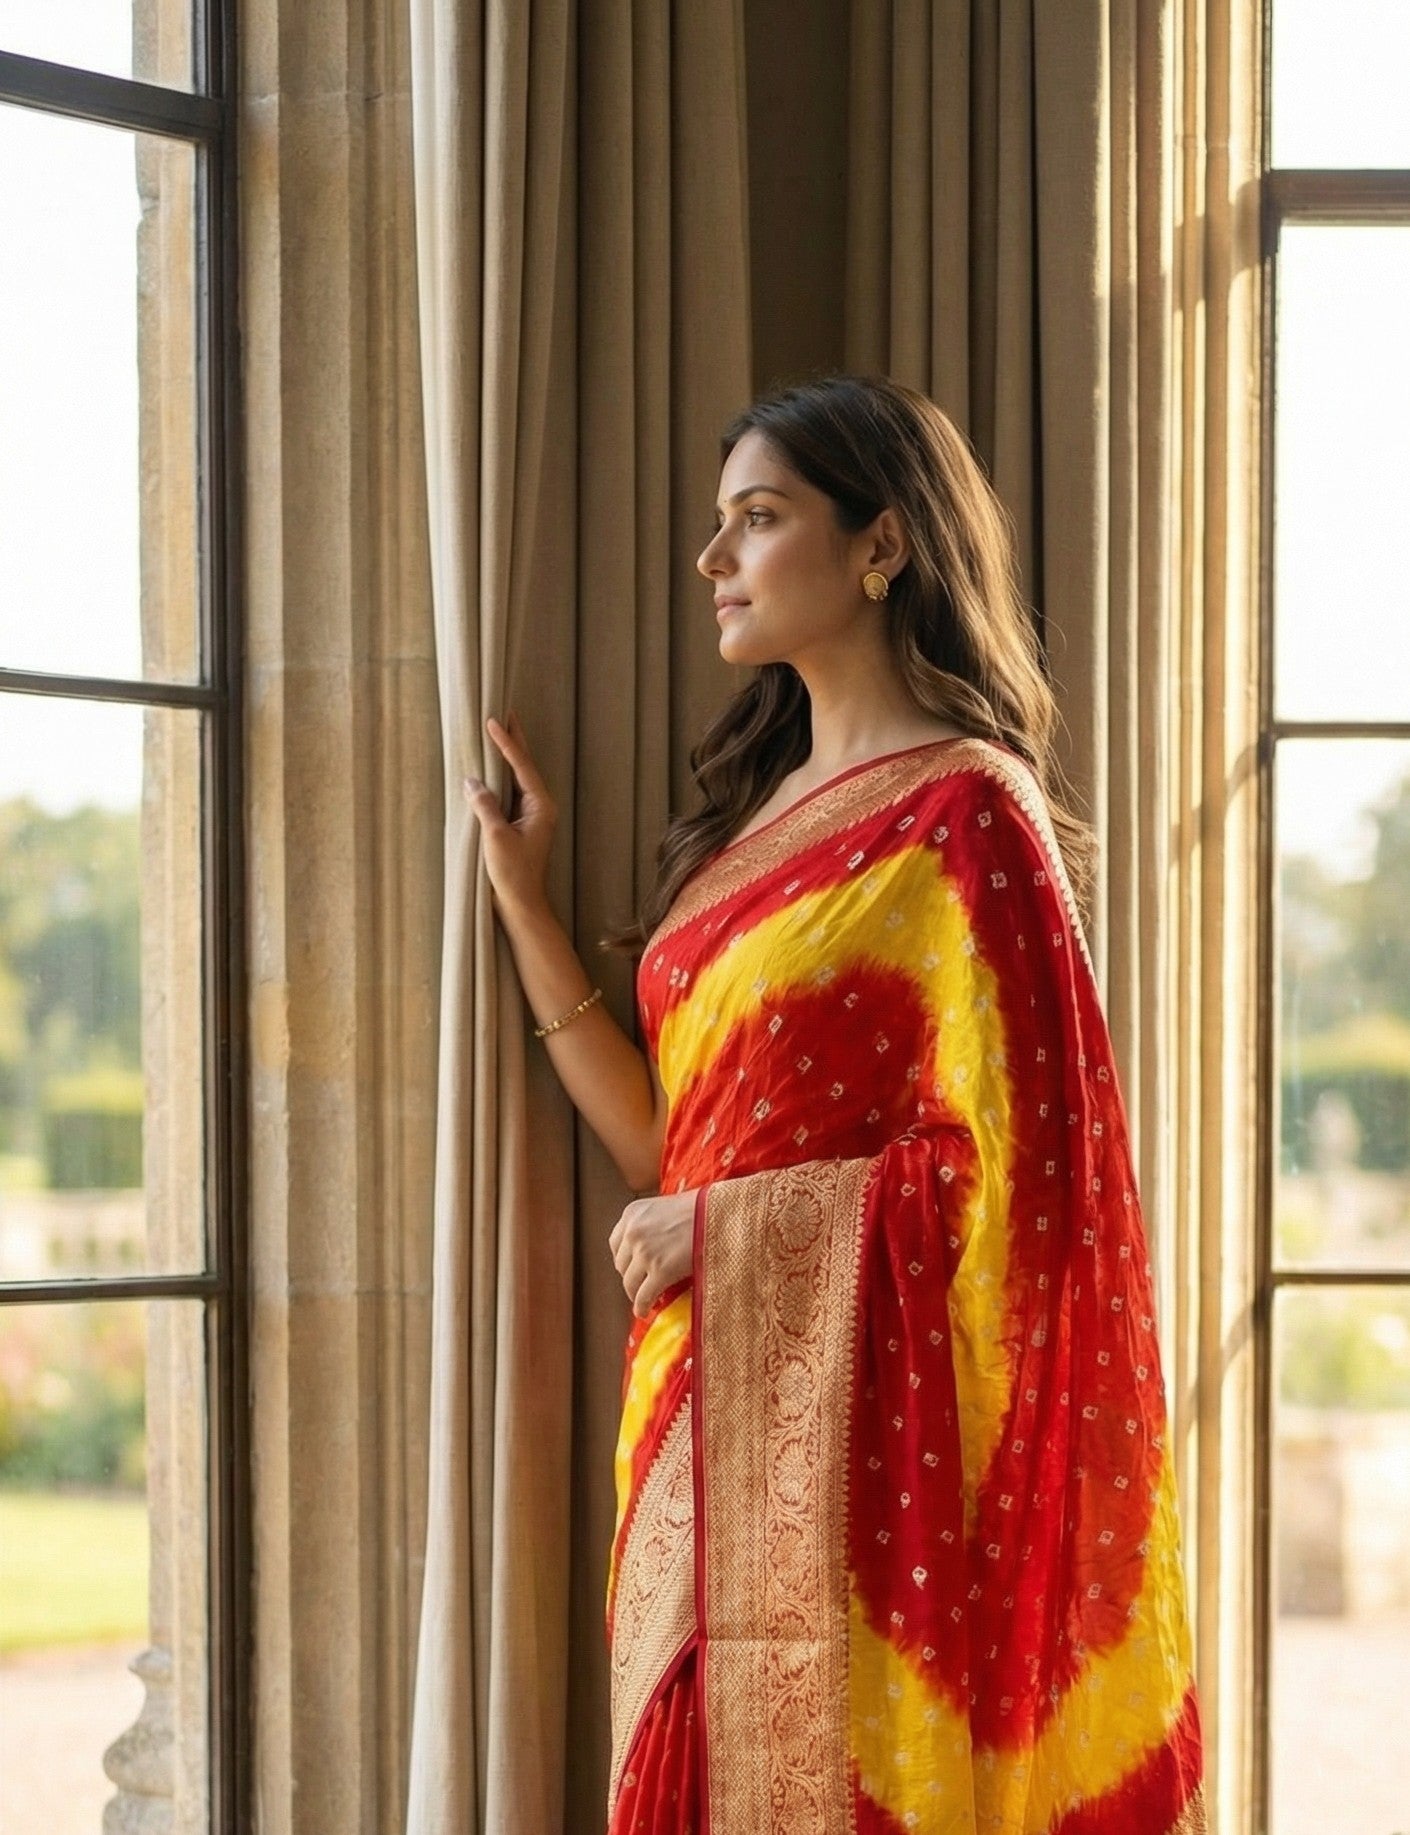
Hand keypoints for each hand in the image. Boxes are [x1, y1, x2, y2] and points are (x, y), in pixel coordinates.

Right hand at [462, 712, 555, 916]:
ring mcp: (531, 816)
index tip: (493, 720)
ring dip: (506, 757)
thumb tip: (472, 781)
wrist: (522, 904)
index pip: (522, 766)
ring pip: (517, 778)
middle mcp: (539, 807)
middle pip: (524, 766)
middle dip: (513, 741)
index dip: (506, 742)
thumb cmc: (513, 874)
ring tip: (496, 733)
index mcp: (540, 806)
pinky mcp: (520, 825)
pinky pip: (509, 793)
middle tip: (504, 714)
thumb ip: (485, 805)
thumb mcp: (496, 837)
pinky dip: (499, 777)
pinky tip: (490, 769)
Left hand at [609, 1190, 697, 1318]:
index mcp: (632, 1214)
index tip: (632, 1268)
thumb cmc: (700, 1209)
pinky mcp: (659, 1271)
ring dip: (636, 1293)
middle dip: (631, 1276)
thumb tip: (648, 1249)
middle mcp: (633, 1232)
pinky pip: (644, 1296)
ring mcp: (645, 1252)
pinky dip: (642, 1306)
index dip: (625, 1259)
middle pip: (622, 1265)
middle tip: (642, 1284)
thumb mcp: (665, 1208)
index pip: (616, 1243)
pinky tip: (646, 1311)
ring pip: (630, 1283)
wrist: (719, 1216)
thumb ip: (650, 1225)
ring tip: (645, 1299)